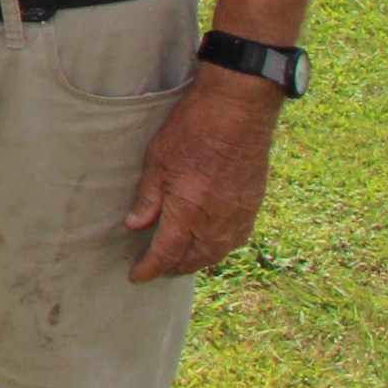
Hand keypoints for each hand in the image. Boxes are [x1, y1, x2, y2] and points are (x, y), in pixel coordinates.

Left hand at [124, 66, 286, 281]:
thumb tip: (135, 226)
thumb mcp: (157, 161)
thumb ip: (148, 199)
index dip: (150, 269)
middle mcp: (216, 222)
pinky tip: (211, 245)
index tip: (137, 277)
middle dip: (172, 268)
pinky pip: (235, 239)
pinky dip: (219, 249)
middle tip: (155, 270)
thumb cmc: (193, 130)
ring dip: (196, 262)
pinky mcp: (252, 205)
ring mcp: (238, 215)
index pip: (166, 254)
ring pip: (216, 253)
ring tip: (180, 262)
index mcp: (188, 213)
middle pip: (193, 259)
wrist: (238, 110)